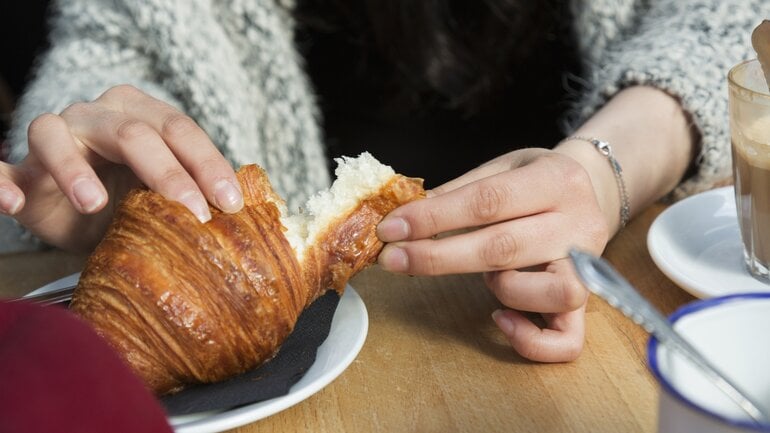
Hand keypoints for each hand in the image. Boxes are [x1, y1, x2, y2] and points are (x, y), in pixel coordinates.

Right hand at [0, 85, 242, 251]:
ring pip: (57, 134)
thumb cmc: (134, 200)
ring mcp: (57, 134)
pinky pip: (0, 167)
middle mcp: (99, 115)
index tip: (231, 204)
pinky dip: (1, 180)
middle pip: (134, 133)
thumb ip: (201, 193)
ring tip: (94, 203)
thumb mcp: (169, 195)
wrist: (84, 218)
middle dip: (168, 174)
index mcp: (142, 115)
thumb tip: (249, 212)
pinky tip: (14, 200)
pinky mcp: (20, 166)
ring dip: (74, 169)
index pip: (181, 130)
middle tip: (193, 215)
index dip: (208, 164)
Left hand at [376, 148, 609, 361]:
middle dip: (438, 257)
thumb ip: (457, 193)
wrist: (590, 189)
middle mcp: (580, 223)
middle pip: (504, 248)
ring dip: (503, 288)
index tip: (390, 229)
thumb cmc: (534, 182)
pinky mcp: (589, 304)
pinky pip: (567, 341)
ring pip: (552, 293)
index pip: (488, 201)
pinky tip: (502, 318)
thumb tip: (401, 219)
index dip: (433, 218)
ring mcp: (589, 267)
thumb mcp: (501, 168)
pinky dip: (529, 339)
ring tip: (487, 275)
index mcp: (557, 179)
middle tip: (393, 260)